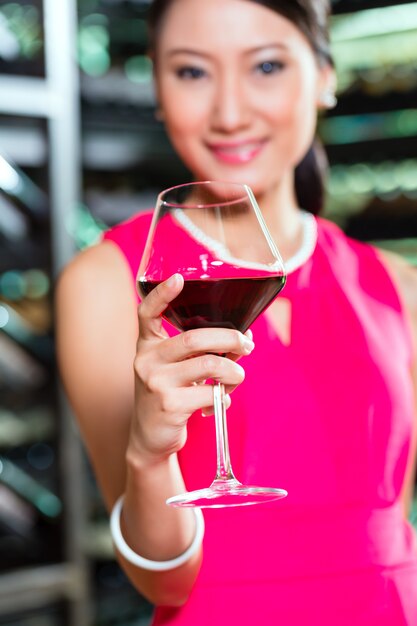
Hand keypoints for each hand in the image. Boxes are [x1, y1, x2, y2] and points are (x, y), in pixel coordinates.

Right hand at [128, 274, 254, 465]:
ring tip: (236, 377)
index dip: (162, 294)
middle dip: (229, 338)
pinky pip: (211, 392)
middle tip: (246, 345)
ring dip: (234, 371)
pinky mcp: (169, 405)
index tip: (178, 278)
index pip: (147, 313)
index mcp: (147, 346)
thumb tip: (242, 338)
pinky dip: (224, 396)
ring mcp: (156, 383)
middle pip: (194, 338)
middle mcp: (146, 360)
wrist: (151, 437)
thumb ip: (199, 351)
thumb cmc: (171, 394)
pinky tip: (219, 401)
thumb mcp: (174, 369)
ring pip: (210, 364)